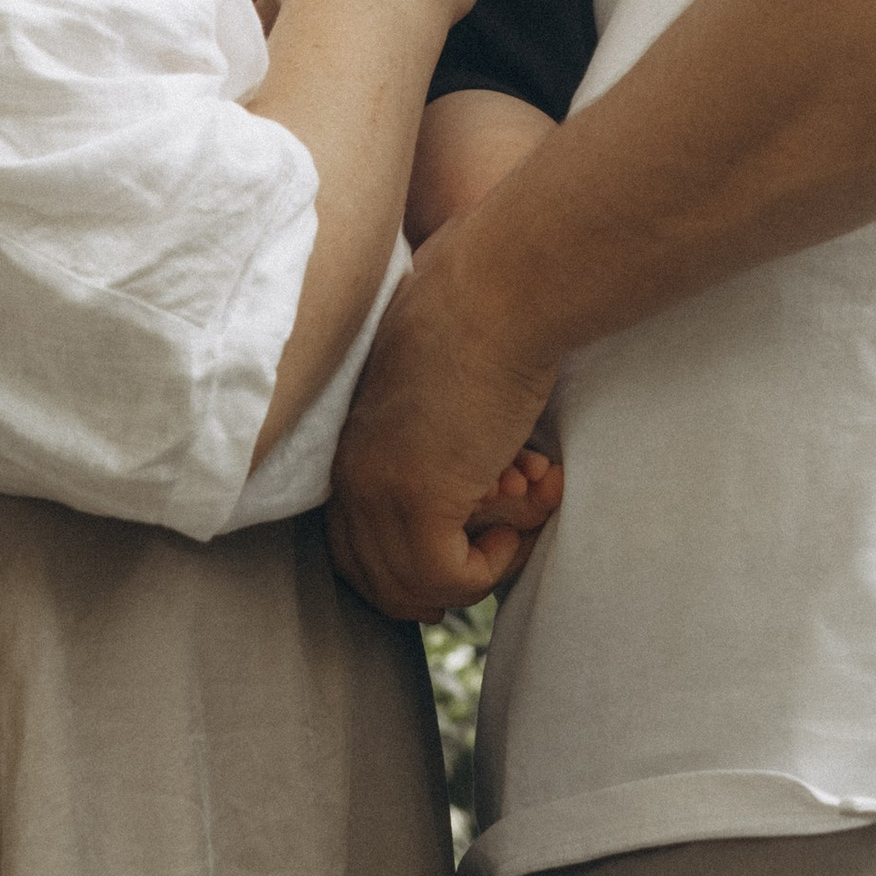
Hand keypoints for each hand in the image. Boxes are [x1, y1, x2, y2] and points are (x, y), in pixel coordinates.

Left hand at [330, 237, 562, 618]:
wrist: (504, 287)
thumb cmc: (488, 318)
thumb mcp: (443, 389)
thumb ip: (437, 437)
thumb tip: (486, 476)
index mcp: (349, 445)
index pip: (353, 549)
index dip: (413, 567)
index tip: (478, 538)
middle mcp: (350, 473)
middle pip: (376, 583)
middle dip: (447, 577)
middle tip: (508, 531)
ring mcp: (378, 488)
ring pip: (415, 588)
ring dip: (481, 563)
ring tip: (525, 501)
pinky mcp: (417, 498)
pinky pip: (449, 578)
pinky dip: (493, 563)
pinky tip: (525, 503)